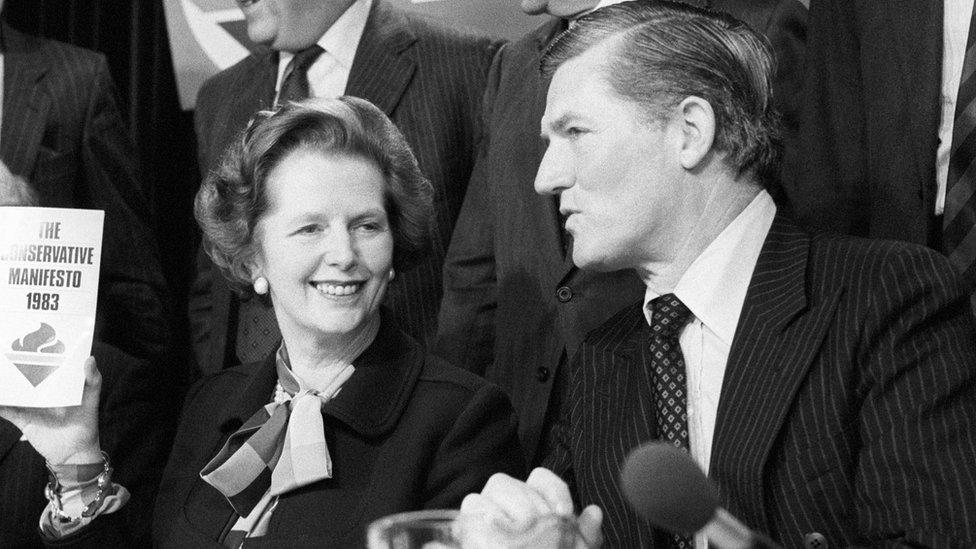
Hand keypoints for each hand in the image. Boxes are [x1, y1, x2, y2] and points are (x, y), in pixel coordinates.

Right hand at [0, 356, 101, 463]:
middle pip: (25, 374)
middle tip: (3, 351)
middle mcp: (42, 391)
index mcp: (58, 383)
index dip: (37, 352)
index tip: (26, 336)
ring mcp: (30, 404)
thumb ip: (93, 380)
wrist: (75, 452)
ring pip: (12, 390)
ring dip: (5, 382)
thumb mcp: (92, 399)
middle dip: (14, 364)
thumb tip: (90, 359)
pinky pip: (6, 409)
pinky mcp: (22, 418)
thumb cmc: (86, 423)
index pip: (46, 364)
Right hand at [459, 467, 603, 547]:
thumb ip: (585, 535)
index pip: (540, 477)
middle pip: (503, 482)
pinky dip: (477, 528)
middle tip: (540, 529)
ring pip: (480, 499)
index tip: (564, 515)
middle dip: (526, 505)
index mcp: (532, 502)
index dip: (552, 490)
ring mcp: (480, 518)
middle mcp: (503, 504)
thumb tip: (594, 512)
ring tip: (520, 539)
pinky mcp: (466, 533)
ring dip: (502, 517)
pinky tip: (495, 541)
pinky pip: (466, 520)